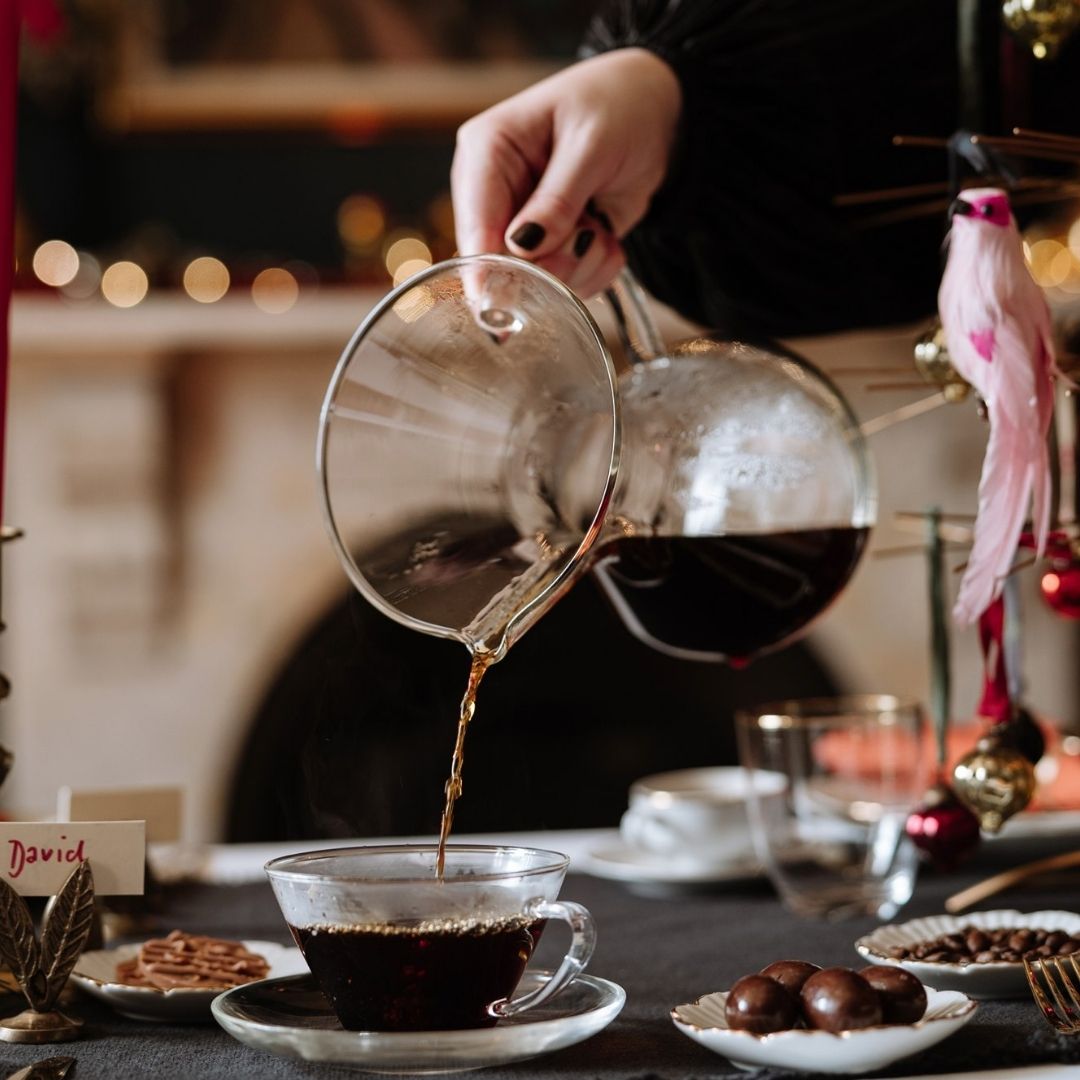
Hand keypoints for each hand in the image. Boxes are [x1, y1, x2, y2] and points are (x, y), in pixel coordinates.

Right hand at [451, 47, 680, 298]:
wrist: (656, 112)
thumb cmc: (617, 105)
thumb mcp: (591, 143)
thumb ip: (557, 198)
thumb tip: (522, 246)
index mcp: (487, 151)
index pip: (474, 223)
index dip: (484, 271)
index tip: (498, 310)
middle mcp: (496, 194)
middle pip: (503, 264)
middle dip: (552, 262)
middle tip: (587, 232)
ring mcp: (523, 225)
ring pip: (539, 281)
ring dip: (580, 263)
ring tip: (599, 221)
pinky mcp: (551, 247)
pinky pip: (568, 284)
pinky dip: (596, 267)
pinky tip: (605, 232)